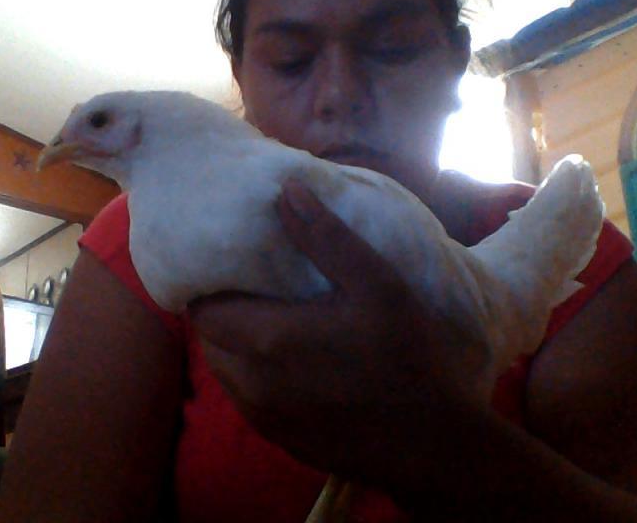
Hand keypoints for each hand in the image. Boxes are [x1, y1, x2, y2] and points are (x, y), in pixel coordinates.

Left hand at [189, 180, 493, 494]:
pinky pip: (246, 400)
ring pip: (225, 372)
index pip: (202, 310)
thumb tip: (286, 191)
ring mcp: (263, 417)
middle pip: (209, 340)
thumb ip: (327, 238)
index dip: (209, 287)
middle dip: (221, 313)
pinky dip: (253, 376)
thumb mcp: (378, 285)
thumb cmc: (408, 357)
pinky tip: (289, 364)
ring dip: (235, 345)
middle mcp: (250, 383)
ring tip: (270, 321)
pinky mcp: (279, 440)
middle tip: (252, 289)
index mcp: (266, 339)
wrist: (434, 447)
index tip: (233, 267)